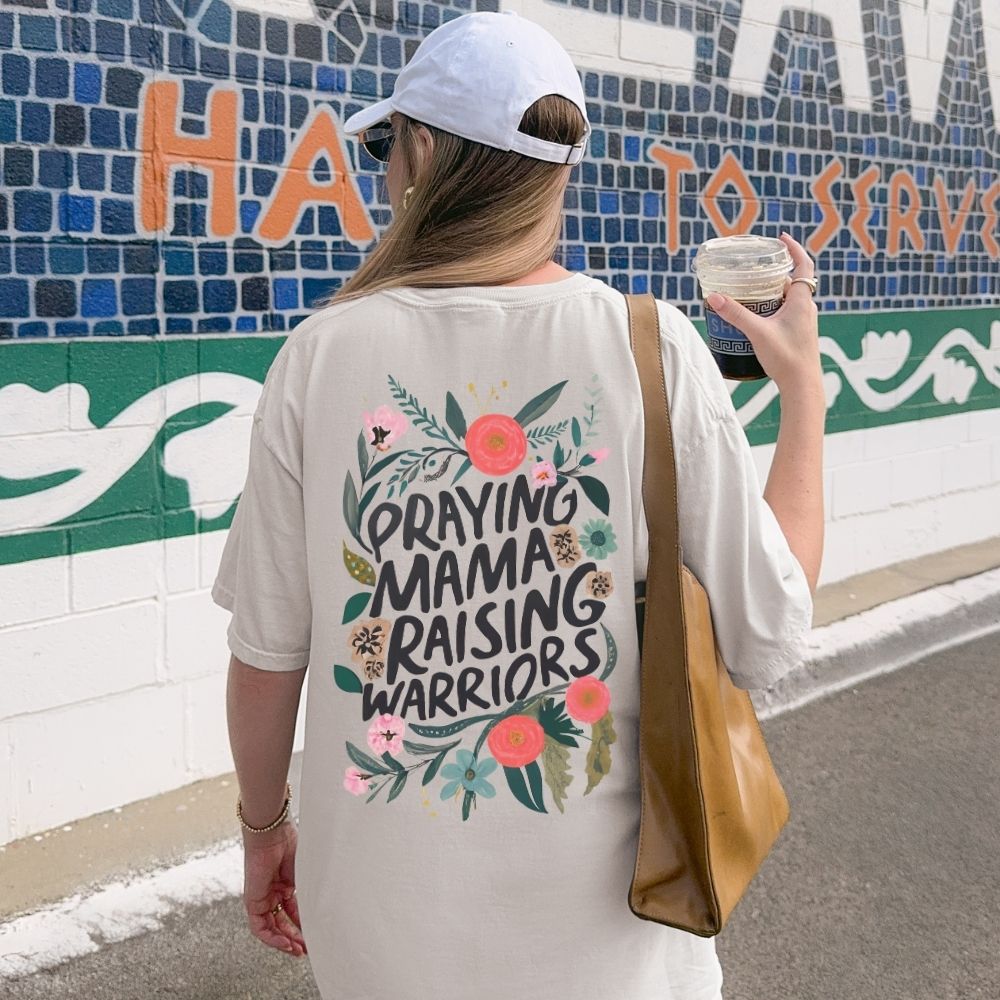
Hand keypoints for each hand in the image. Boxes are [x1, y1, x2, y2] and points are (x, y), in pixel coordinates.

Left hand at [241, 820, 307, 956]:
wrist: (273, 834)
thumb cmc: (291, 844)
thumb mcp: (305, 874)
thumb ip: (310, 894)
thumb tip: (322, 912)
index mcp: (286, 884)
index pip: (294, 911)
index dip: (303, 926)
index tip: (314, 937)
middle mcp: (273, 892)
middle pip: (282, 923)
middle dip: (294, 938)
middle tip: (306, 950)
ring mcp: (262, 897)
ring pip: (271, 928)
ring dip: (284, 942)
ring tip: (297, 951)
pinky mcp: (252, 901)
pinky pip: (260, 927)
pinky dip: (272, 938)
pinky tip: (285, 943)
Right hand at [704, 232, 821, 393]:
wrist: (802, 386)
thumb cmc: (786, 358)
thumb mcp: (757, 333)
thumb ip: (735, 314)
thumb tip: (714, 297)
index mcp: (801, 301)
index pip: (803, 264)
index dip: (794, 249)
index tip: (781, 239)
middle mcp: (805, 308)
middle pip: (792, 281)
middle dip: (774, 272)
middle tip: (755, 267)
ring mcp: (803, 322)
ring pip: (788, 298)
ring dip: (772, 291)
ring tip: (752, 290)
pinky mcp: (798, 334)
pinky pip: (786, 312)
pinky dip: (773, 307)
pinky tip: (758, 316)